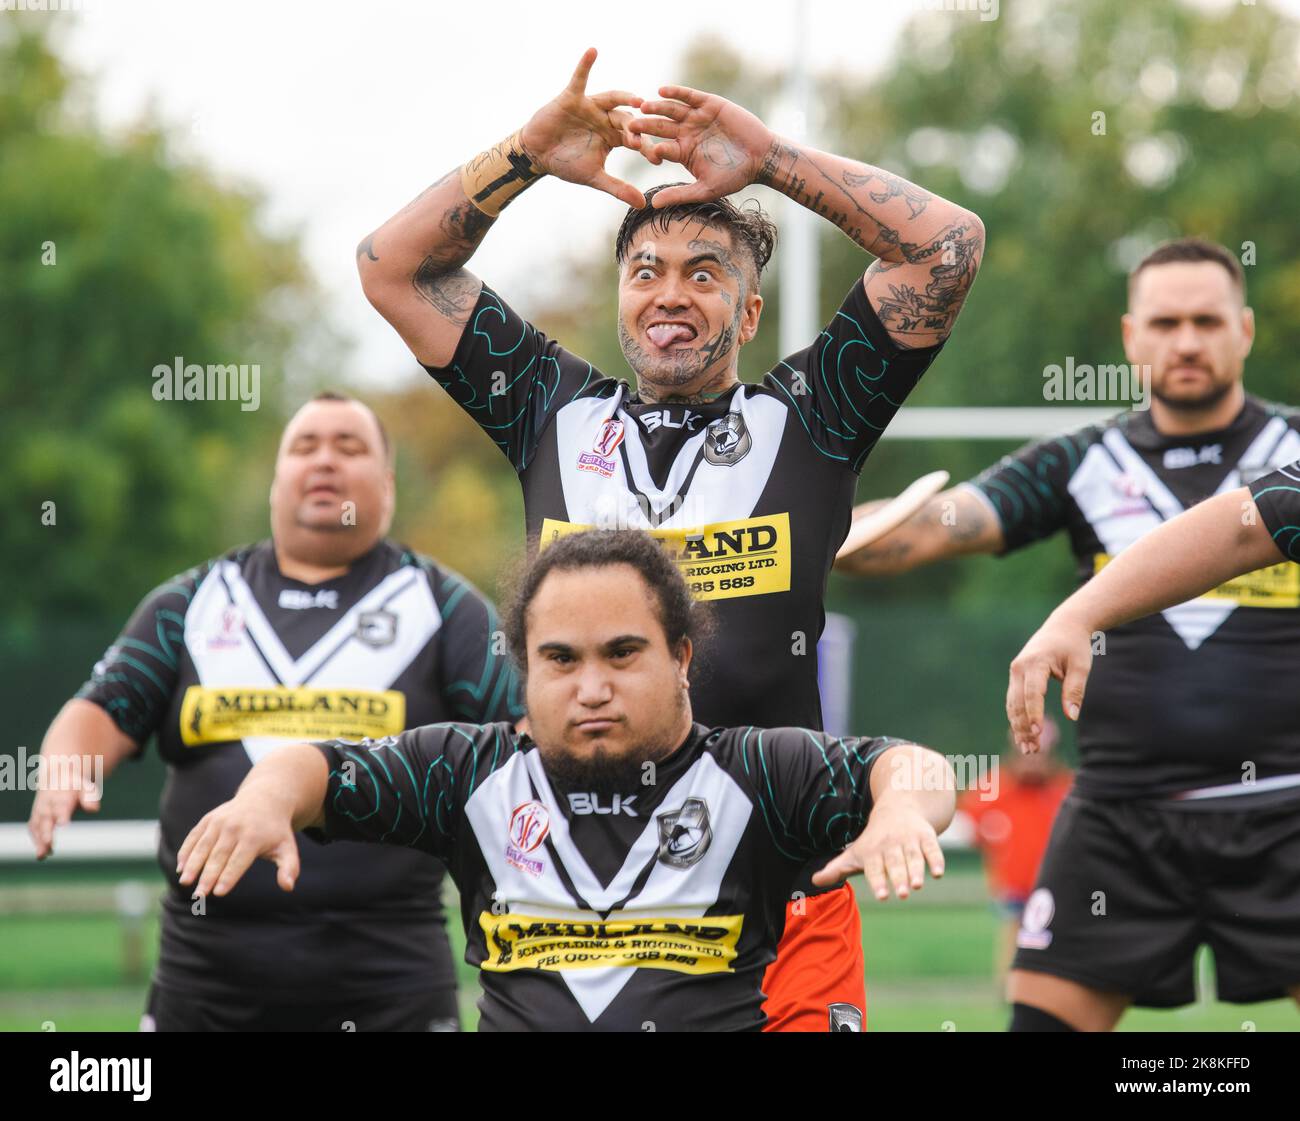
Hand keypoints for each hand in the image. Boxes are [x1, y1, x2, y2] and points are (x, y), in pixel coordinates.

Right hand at [28, 780, 102, 860]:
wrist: (56, 777)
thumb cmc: (76, 786)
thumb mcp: (86, 788)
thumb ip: (89, 797)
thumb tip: (93, 809)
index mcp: (62, 793)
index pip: (61, 805)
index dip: (61, 814)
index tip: (63, 825)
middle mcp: (48, 802)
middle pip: (45, 817)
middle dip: (46, 831)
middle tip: (48, 844)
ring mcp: (39, 810)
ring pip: (37, 825)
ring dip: (38, 840)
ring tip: (42, 855)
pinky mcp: (36, 817)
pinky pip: (33, 829)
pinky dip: (36, 841)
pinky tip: (42, 854)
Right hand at [176, 792, 300, 897]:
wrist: (265, 799)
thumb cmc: (276, 831)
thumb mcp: (287, 848)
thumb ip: (289, 868)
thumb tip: (288, 887)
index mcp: (253, 837)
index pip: (239, 861)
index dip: (229, 877)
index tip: (218, 893)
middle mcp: (234, 827)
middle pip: (218, 856)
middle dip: (207, 877)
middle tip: (199, 896)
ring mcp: (220, 821)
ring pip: (203, 846)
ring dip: (192, 865)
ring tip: (185, 882)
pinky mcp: (209, 819)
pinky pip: (194, 837)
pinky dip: (186, 851)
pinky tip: (180, 868)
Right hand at [521, 47, 646, 207]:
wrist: (538, 155)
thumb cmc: (567, 164)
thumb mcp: (595, 177)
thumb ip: (619, 188)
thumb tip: (642, 204)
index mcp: (615, 137)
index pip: (636, 140)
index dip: (647, 148)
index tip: (659, 159)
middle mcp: (606, 118)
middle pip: (627, 119)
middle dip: (635, 128)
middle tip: (643, 138)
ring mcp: (591, 106)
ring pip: (612, 99)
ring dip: (624, 96)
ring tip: (637, 99)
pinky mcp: (573, 97)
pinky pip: (580, 78)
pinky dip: (585, 65)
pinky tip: (593, 51)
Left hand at [628, 85, 773, 206]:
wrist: (760, 157)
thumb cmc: (734, 177)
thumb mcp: (705, 189)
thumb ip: (679, 195)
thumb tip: (652, 204)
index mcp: (683, 152)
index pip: (660, 148)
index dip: (648, 148)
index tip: (634, 147)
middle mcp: (686, 132)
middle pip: (661, 127)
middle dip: (646, 126)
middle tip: (630, 125)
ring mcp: (696, 117)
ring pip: (671, 110)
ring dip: (657, 107)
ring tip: (643, 106)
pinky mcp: (708, 103)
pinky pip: (689, 96)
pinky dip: (676, 93)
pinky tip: (662, 91)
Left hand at [811, 803, 944, 900]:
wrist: (897, 807)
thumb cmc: (873, 840)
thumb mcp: (854, 852)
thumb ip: (836, 868)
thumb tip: (813, 881)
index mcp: (873, 851)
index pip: (875, 869)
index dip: (879, 881)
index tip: (882, 896)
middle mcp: (891, 845)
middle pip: (895, 864)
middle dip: (899, 878)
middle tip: (903, 894)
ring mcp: (909, 840)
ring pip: (914, 857)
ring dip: (917, 870)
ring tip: (918, 885)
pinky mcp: (926, 837)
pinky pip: (932, 848)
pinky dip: (936, 860)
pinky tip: (938, 873)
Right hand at [1007, 609, 1093, 752]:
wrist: (1063, 626)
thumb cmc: (1075, 646)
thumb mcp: (1081, 666)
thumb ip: (1075, 691)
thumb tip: (1071, 716)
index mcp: (1036, 662)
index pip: (1032, 693)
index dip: (1035, 714)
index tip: (1039, 733)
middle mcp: (1019, 668)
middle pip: (1017, 702)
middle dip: (1024, 727)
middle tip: (1033, 750)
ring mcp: (1015, 672)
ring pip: (1012, 705)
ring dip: (1019, 727)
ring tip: (1028, 749)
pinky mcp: (1016, 678)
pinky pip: (1013, 702)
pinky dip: (1018, 719)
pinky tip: (1024, 737)